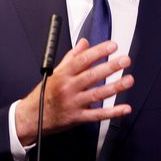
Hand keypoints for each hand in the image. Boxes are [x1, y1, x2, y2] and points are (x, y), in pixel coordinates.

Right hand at [14, 39, 133, 145]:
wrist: (31, 118)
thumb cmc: (44, 93)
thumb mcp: (55, 72)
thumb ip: (72, 57)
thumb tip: (84, 43)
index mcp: (63, 74)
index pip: (83, 60)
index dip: (98, 52)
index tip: (112, 46)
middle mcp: (68, 88)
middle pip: (91, 75)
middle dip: (110, 67)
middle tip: (125, 60)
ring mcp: (73, 103)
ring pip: (97, 94)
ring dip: (115, 87)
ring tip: (129, 80)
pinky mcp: (78, 117)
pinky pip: (97, 115)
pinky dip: (113, 112)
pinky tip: (125, 108)